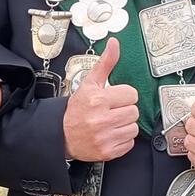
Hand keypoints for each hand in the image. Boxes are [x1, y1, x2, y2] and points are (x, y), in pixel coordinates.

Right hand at [63, 39, 138, 161]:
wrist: (61, 134)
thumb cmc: (77, 109)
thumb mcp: (89, 83)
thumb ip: (105, 63)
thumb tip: (114, 43)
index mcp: (98, 99)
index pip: (131, 94)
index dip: (123, 96)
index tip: (113, 99)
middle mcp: (101, 119)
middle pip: (134, 111)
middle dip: (124, 110)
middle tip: (111, 111)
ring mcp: (105, 137)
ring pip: (133, 128)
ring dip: (124, 125)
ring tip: (110, 123)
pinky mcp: (107, 152)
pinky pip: (129, 143)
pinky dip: (122, 140)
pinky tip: (110, 134)